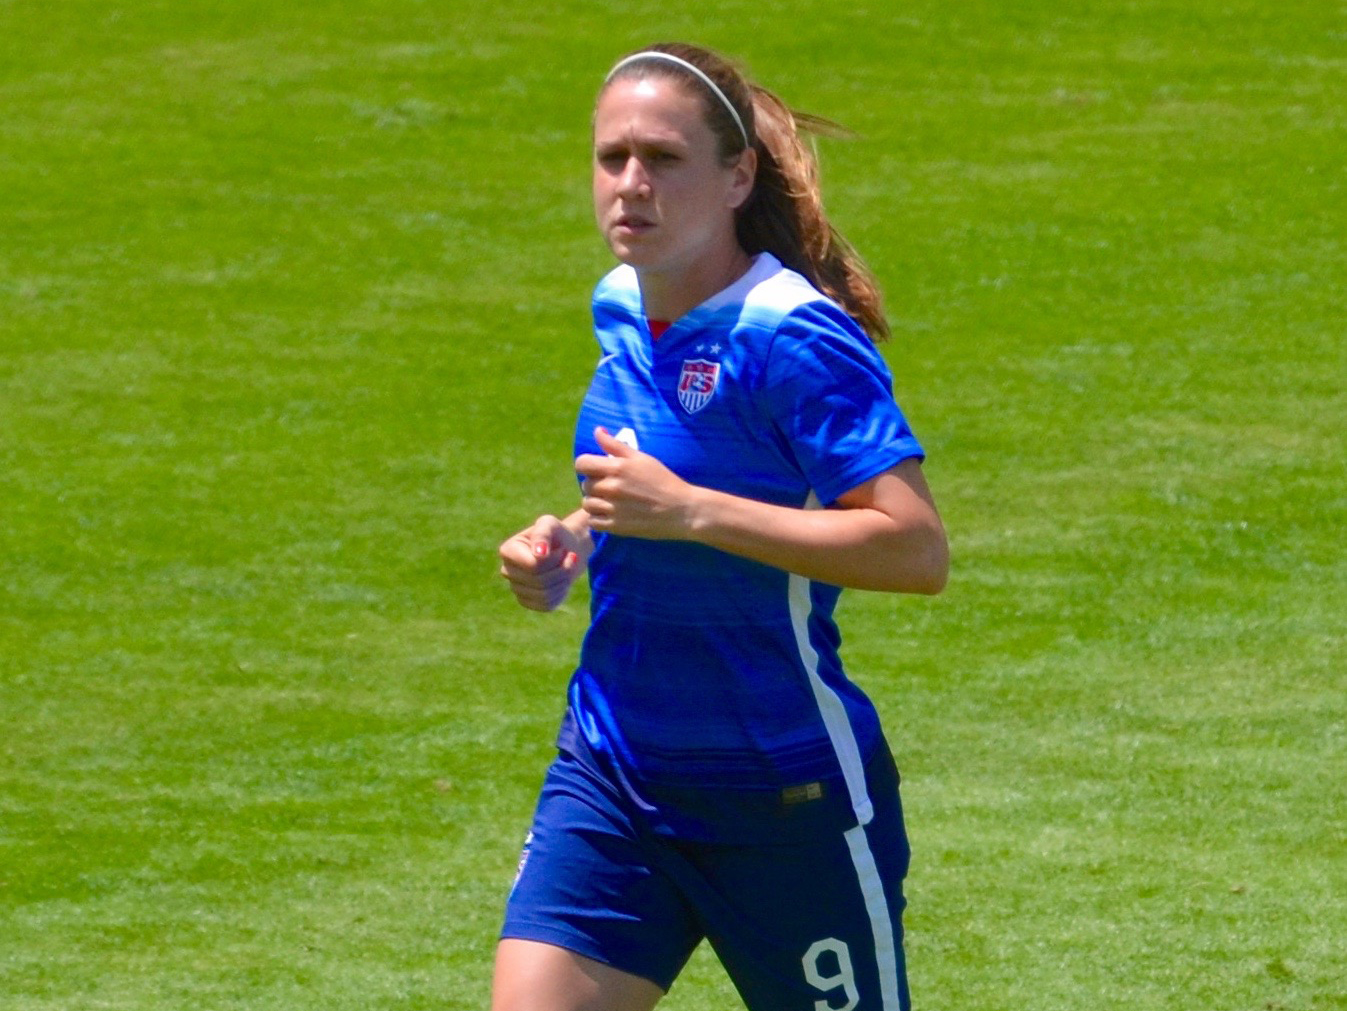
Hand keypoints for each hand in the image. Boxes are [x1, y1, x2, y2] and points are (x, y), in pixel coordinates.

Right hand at [498, 514, 586, 611]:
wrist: (568, 548)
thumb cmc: (556, 534)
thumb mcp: (550, 524)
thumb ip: (543, 534)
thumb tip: (538, 553)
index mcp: (507, 551)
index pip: (532, 566)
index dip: (553, 560)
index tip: (561, 549)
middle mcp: (507, 571)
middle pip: (538, 581)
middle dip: (561, 570)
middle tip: (570, 557)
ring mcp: (516, 588)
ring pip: (544, 595)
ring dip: (563, 581)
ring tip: (568, 568)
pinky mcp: (528, 601)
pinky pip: (546, 605)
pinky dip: (561, 593)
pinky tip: (563, 581)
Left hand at [576, 427, 695, 538]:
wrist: (681, 510)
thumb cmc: (663, 480)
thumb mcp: (641, 458)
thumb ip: (615, 445)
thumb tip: (597, 430)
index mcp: (617, 467)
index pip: (582, 463)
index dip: (586, 466)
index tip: (596, 470)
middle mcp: (611, 487)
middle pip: (585, 484)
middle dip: (595, 484)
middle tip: (611, 487)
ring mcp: (613, 508)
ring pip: (587, 504)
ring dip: (595, 502)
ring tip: (611, 502)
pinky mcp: (616, 526)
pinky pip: (593, 521)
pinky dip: (599, 519)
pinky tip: (611, 514)